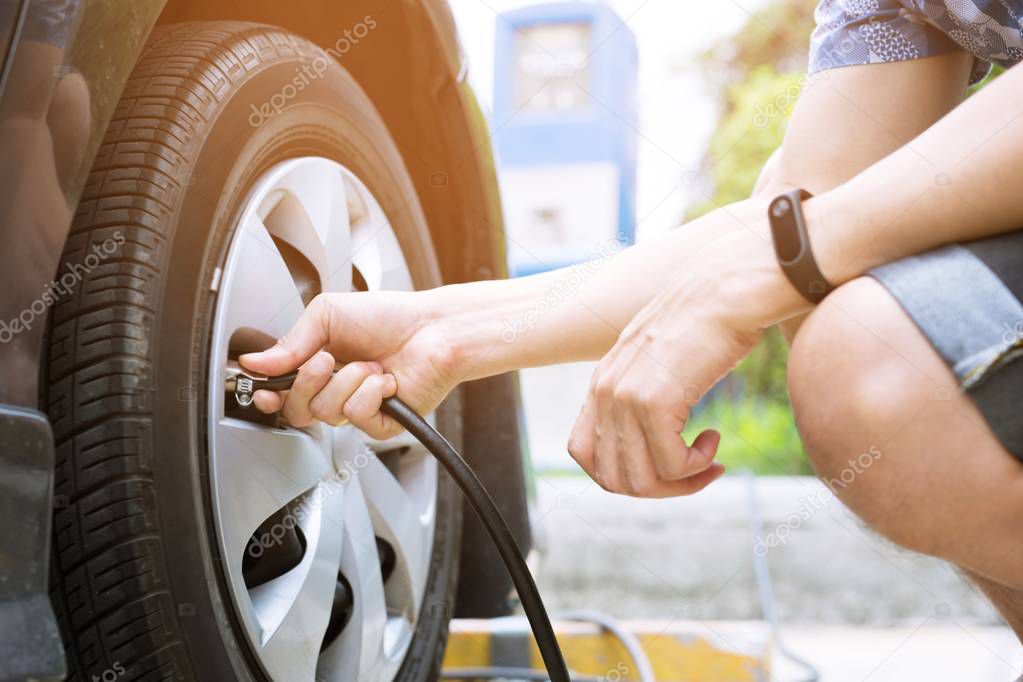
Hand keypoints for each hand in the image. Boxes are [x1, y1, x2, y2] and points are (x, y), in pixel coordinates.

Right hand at [239, 291, 462, 438]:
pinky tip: (386, 379)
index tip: (265, 389)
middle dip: (307, 383)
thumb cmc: (390, 317)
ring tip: (371, 364)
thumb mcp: (328, 315)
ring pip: (327, 413)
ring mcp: (359, 409)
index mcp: (320, 366)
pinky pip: (357, 417)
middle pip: (298, 410)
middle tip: (326, 359)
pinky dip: (370, 393)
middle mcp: (337, 390)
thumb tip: (257, 362)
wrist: (434, 327)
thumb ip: (291, 341)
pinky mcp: (382, 423)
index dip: (270, 395)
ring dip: (348, 381)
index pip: (284, 393)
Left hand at [568, 228, 801, 496]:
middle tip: (696, 473)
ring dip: (681, 482)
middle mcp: (605, 391)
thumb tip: (658, 436)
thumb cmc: (706, 322)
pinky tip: (714, 440)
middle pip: (613, 478)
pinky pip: (671, 464)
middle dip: (659, 489)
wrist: (727, 290)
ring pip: (641, 479)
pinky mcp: (654, 401)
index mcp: (602, 382)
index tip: (662, 467)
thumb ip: (646, 392)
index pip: (585, 454)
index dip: (624, 474)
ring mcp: (625, 396)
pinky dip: (696, 466)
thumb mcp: (661, 360)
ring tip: (708, 459)